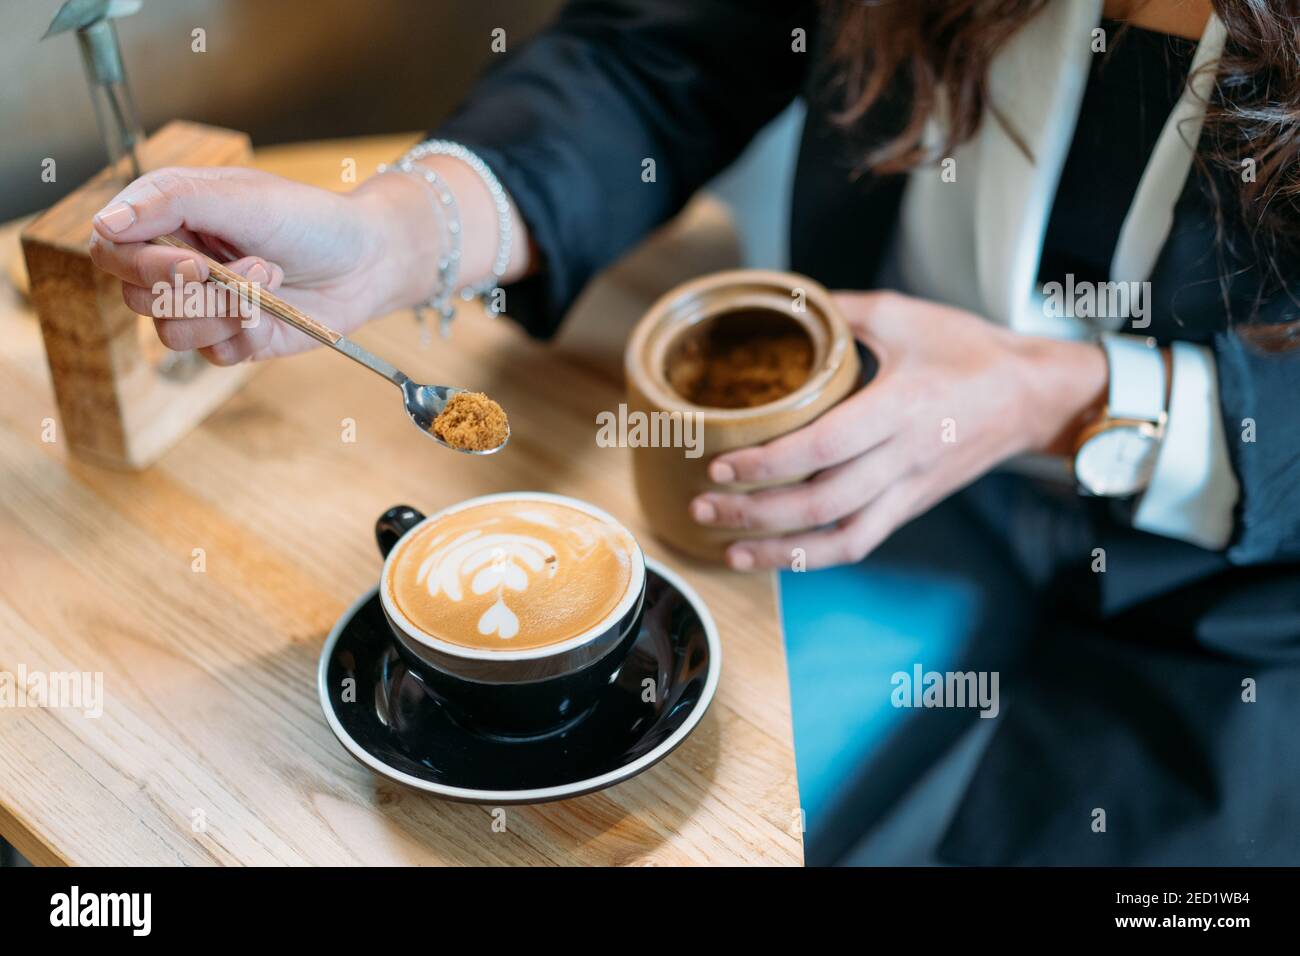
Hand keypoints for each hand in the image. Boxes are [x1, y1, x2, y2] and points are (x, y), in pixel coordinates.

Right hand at [88, 166, 439, 363]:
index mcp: (166, 219)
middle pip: (137, 298)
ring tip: (270, 277)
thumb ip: (171, 202)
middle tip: (253, 264)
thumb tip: (104, 223)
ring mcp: (203, 307)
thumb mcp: (241, 196)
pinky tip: (277, 308)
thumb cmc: (307, 218)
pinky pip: (215, 355)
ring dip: (226, 309)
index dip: (140, 264)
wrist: (366, 260)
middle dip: (196, 289)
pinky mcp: (232, 341)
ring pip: (172, 333)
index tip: (192, 261)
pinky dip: (249, 332)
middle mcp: (176, 264)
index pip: (111, 250)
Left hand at [690, 291, 1107, 570]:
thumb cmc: (970, 351)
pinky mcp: (911, 507)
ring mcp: (909, 490)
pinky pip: (860, 543)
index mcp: (901, 406)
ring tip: (726, 547)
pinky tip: (772, 555)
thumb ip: (841, 311)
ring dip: (779, 549)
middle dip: (756, 510)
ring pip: (840, 537)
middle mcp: (905, 457)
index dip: (769, 463)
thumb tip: (785, 301)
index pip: (824, 446)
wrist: (1032, 396)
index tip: (721, 464)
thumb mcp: (905, 314)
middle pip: (822, 501)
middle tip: (703, 504)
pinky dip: (814, 557)